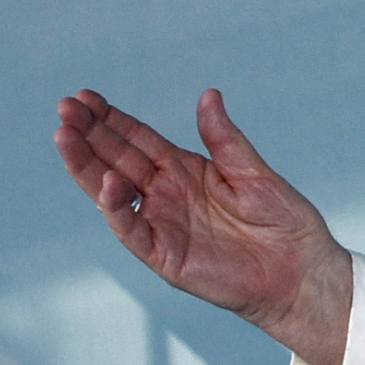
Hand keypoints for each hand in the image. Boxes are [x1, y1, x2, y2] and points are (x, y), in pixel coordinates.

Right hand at [54, 89, 351, 364]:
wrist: (299, 269)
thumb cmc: (282, 220)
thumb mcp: (253, 171)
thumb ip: (225, 139)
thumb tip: (209, 95)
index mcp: (184, 170)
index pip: (138, 139)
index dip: (111, 119)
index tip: (85, 97)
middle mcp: (165, 194)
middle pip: (116, 159)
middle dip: (89, 135)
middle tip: (65, 108)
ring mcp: (161, 223)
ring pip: (112, 192)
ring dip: (87, 166)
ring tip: (65, 136)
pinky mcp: (164, 255)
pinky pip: (132, 230)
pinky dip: (116, 209)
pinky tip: (107, 183)